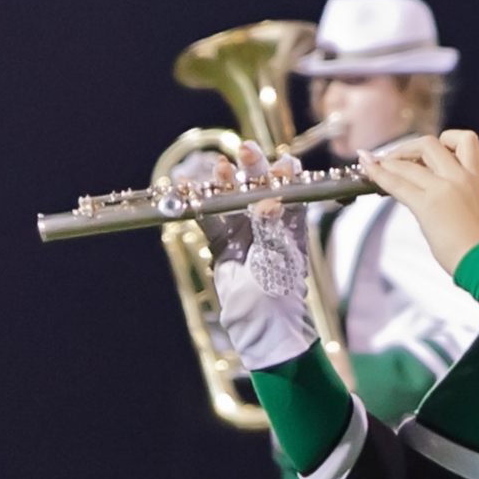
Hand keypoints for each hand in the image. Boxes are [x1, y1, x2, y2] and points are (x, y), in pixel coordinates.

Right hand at [209, 141, 313, 371]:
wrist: (260, 327)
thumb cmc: (279, 296)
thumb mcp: (278, 260)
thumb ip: (271, 228)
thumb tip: (269, 198)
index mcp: (291, 226)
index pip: (291, 189)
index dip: (286, 173)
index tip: (283, 165)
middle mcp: (267, 223)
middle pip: (259, 186)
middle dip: (252, 167)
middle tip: (245, 151)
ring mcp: (244, 231)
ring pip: (231, 197)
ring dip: (224, 181)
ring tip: (219, 167)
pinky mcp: (222, 242)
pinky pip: (208, 217)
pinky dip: (198, 203)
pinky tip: (187, 185)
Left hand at [360, 128, 478, 275]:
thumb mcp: (474, 210)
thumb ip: (455, 195)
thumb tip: (430, 195)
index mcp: (475, 178)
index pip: (463, 141)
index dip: (444, 140)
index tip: (429, 152)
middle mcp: (459, 177)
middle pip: (429, 144)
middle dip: (408, 148)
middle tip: (397, 159)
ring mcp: (442, 189)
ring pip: (407, 162)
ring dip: (388, 161)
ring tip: (376, 166)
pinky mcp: (427, 205)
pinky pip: (397, 183)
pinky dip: (378, 174)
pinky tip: (369, 169)